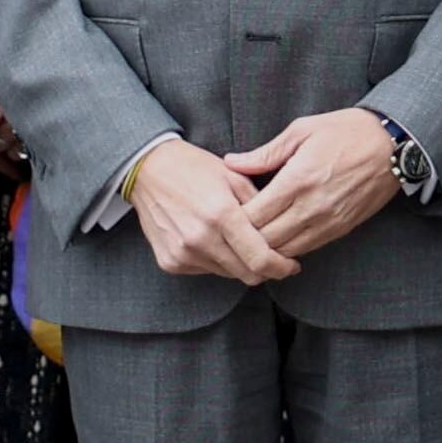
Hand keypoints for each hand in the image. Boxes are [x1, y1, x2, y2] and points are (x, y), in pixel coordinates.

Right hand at [129, 137, 299, 283]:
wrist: (149, 171)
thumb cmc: (196, 168)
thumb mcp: (236, 176)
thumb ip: (261, 206)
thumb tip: (283, 230)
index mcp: (222, 215)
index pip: (259, 259)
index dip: (281, 267)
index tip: (292, 266)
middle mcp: (200, 239)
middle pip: (245, 273)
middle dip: (266, 269)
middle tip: (276, 258)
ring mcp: (182, 253)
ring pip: (227, 274)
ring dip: (241, 264)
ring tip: (246, 245)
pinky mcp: (169, 262)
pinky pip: (205, 270)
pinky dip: (219, 261)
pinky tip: (220, 242)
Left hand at [226, 109, 401, 257]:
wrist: (394, 144)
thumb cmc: (347, 131)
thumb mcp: (303, 130)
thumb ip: (265, 153)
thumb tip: (232, 163)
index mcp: (297, 179)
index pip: (252, 215)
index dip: (232, 219)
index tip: (223, 212)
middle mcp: (311, 206)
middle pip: (264, 239)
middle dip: (244, 238)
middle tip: (231, 230)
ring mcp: (328, 221)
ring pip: (284, 250)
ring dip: (265, 247)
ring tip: (251, 238)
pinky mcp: (341, 229)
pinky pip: (306, 249)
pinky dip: (288, 248)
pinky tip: (278, 238)